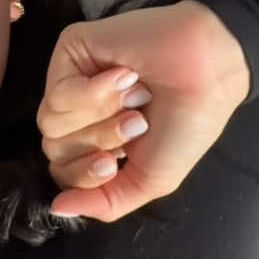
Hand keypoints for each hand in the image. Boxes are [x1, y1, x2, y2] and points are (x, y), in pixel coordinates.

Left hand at [36, 0, 250, 221]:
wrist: (208, 73)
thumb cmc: (186, 123)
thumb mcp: (148, 179)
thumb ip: (104, 201)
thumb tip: (58, 208)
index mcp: (98, 141)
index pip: (62, 171)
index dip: (84, 174)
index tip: (116, 162)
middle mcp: (81, 111)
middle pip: (54, 147)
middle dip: (99, 141)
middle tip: (138, 123)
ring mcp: (73, 78)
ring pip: (51, 122)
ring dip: (102, 116)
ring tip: (138, 98)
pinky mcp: (72, 49)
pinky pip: (58, 92)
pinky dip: (95, 93)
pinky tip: (128, 76)